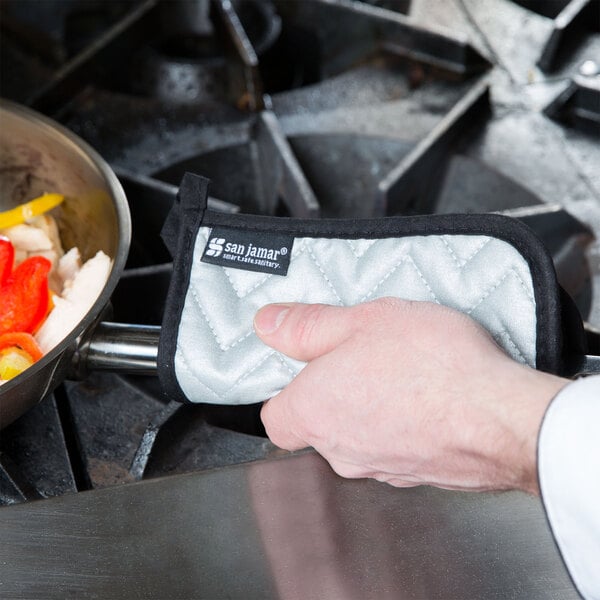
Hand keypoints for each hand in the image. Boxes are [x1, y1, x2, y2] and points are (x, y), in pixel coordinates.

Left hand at [254, 298, 567, 493]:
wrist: (502, 418)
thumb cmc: (434, 368)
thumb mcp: (362, 321)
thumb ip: (307, 325)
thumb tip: (269, 323)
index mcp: (314, 412)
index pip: (275, 417)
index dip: (286, 390)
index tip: (304, 365)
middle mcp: (340, 449)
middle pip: (319, 422)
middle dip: (334, 390)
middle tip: (363, 353)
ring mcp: (380, 468)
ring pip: (360, 434)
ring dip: (373, 405)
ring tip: (403, 369)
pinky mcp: (418, 475)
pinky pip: (397, 445)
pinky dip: (404, 423)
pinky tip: (429, 395)